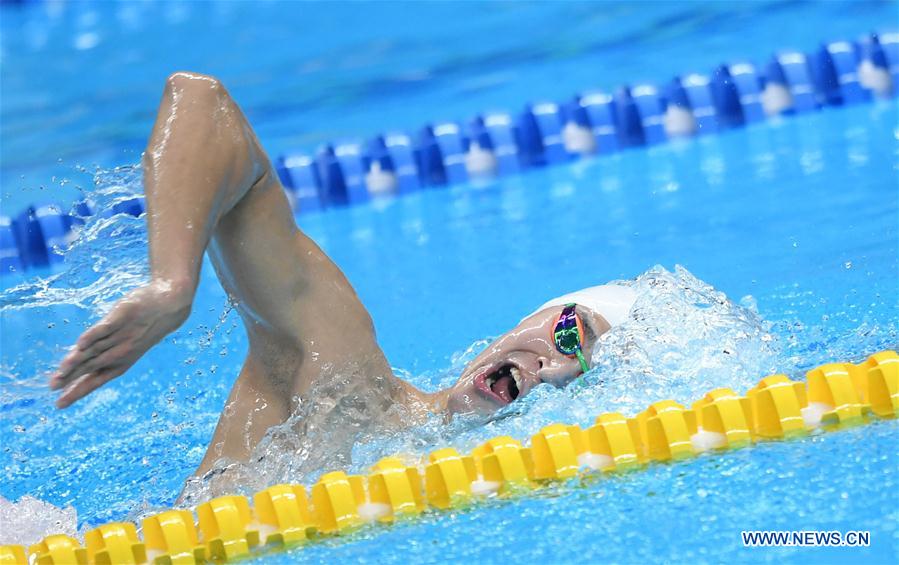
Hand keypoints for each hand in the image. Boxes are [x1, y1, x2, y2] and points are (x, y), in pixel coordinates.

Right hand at [50, 279, 192, 407]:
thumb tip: (72, 364)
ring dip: (78, 360)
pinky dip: (93, 336)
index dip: (78, 391)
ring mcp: (122, 334)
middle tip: (53, 387)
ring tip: (62, 371)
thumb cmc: (142, 328)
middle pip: (92, 366)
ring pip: (96, 350)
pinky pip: (105, 328)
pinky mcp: (122, 315)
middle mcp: (121, 351)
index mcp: (122, 362)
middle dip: (71, 378)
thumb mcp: (125, 345)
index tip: (60, 403)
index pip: (96, 380)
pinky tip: (80, 345)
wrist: (169, 306)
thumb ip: (100, 354)